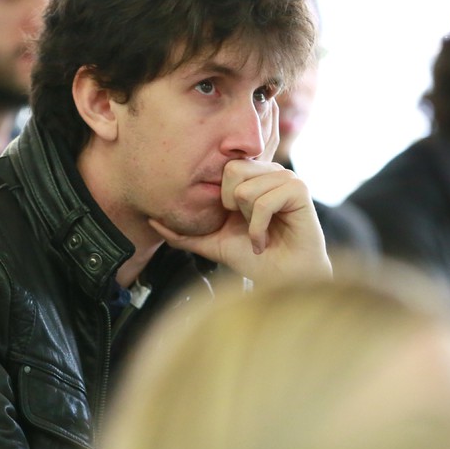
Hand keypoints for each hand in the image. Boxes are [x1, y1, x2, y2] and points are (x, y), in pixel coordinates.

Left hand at [151, 158, 331, 283]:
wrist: (285, 280)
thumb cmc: (254, 259)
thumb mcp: (212, 243)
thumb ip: (183, 233)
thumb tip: (151, 221)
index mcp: (250, 177)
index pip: (221, 167)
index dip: (220, 199)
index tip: (231, 220)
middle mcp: (268, 171)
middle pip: (230, 170)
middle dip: (231, 207)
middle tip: (245, 225)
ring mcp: (285, 178)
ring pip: (245, 189)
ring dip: (247, 222)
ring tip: (258, 234)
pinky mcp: (298, 190)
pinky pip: (263, 202)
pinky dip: (258, 230)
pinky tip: (265, 242)